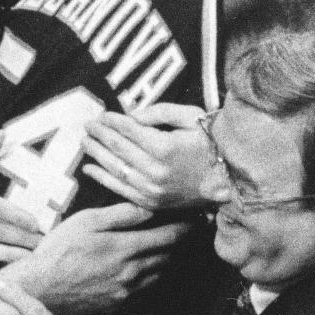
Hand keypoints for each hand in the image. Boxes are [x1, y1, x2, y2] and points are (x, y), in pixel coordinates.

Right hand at [7, 202, 189, 314]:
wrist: (41, 288)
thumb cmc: (59, 250)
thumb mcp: (87, 221)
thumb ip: (121, 214)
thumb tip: (148, 207)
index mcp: (126, 248)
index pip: (167, 237)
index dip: (185, 228)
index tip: (197, 221)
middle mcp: (132, 272)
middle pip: (166, 257)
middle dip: (177, 244)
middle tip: (185, 233)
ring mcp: (125, 291)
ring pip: (157, 275)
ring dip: (165, 262)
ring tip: (167, 250)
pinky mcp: (117, 305)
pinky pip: (143, 291)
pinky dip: (149, 278)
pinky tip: (143, 271)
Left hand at [83, 104, 211, 209]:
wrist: (229, 179)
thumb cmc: (211, 142)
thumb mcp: (190, 116)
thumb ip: (159, 112)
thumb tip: (130, 115)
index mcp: (164, 146)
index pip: (128, 130)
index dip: (111, 121)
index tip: (100, 114)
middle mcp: (155, 170)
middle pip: (118, 149)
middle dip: (99, 135)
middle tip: (86, 125)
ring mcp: (152, 189)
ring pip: (115, 169)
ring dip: (96, 154)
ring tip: (84, 142)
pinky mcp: (152, 203)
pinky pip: (121, 189)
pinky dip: (102, 178)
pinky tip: (89, 169)